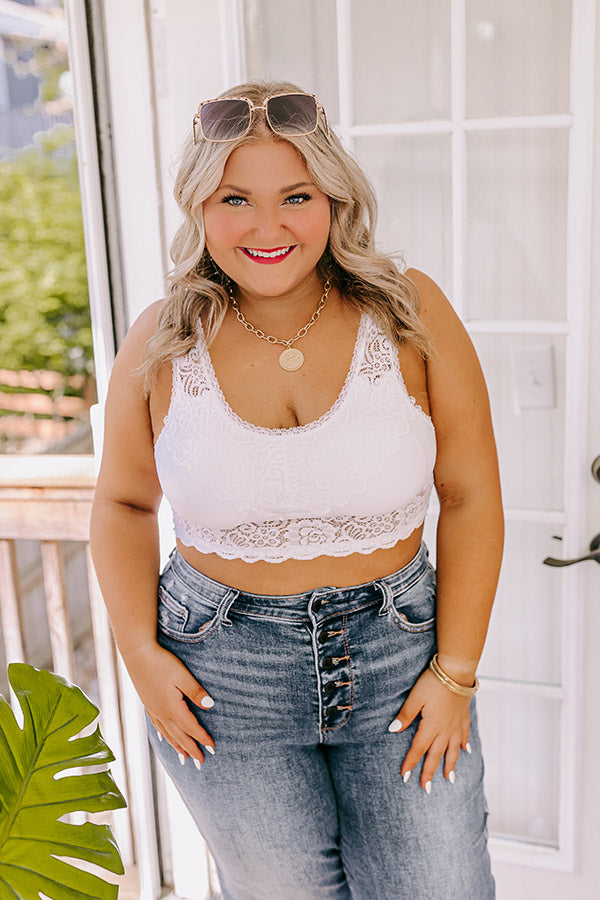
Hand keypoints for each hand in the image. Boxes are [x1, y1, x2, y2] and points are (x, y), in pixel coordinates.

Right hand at [123, 642, 215, 766]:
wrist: (137, 653)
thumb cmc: (161, 662)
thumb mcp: (182, 675)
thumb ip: (196, 692)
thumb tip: (210, 706)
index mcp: (171, 708)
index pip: (191, 728)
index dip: (202, 738)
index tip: (212, 748)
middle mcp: (161, 713)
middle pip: (179, 736)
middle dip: (191, 749)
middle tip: (201, 762)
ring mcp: (153, 709)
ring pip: (167, 734)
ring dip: (177, 746)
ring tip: (184, 757)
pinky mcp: (148, 704)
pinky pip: (158, 726)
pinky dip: (164, 735)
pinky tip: (164, 737)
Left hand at [388, 668, 470, 790]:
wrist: (456, 671)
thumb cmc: (433, 682)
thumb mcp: (415, 697)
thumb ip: (406, 715)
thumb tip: (393, 730)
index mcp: (431, 726)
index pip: (418, 749)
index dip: (411, 763)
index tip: (405, 777)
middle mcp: (445, 730)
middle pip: (436, 755)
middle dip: (430, 772)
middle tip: (427, 789)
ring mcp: (456, 725)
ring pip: (453, 750)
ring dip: (450, 765)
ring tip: (449, 779)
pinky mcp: (464, 717)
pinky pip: (464, 736)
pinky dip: (464, 745)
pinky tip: (466, 751)